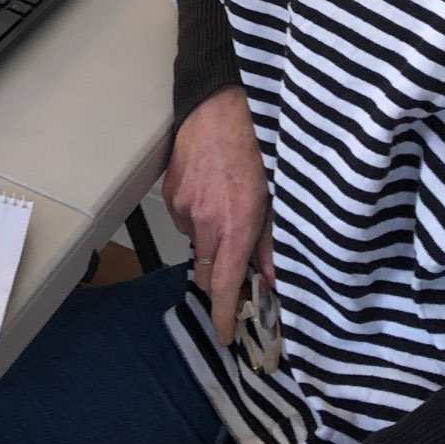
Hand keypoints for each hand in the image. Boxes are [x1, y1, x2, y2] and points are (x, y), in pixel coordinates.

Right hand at [162, 87, 270, 345]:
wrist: (219, 105)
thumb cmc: (257, 147)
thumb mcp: (275, 196)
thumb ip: (271, 240)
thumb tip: (273, 278)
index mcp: (235, 225)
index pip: (224, 284)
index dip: (223, 316)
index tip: (224, 338)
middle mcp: (205, 221)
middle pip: (207, 267)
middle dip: (220, 272)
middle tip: (237, 261)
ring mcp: (183, 205)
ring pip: (196, 239)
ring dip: (211, 237)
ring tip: (227, 207)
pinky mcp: (170, 190)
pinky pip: (183, 216)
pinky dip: (196, 214)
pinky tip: (210, 189)